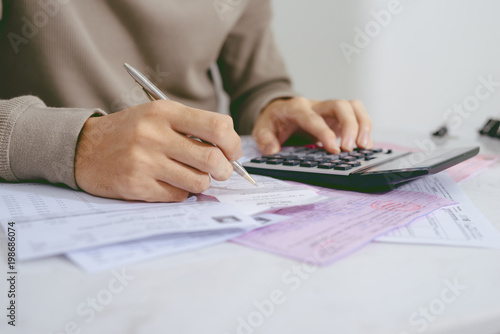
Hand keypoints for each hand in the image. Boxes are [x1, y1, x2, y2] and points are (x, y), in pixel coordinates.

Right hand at [75, 100, 241, 201]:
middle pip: (213, 159)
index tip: (231, 152)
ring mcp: (144, 161)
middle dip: (225, 170)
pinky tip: (167, 182)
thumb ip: (193, 128)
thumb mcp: (157, 116)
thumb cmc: (129, 132)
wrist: (84, 148)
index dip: (232, 143)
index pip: (218, 126)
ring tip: (189, 175)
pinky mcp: (137, 185)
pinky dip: (180, 192)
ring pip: (199, 182)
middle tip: (220, 171)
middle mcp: (155, 135)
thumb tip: (230, 152)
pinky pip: (178, 195)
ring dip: (201, 182)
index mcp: (164, 112)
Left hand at [252, 97, 372, 154]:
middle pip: (341, 105)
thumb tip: (273, 150)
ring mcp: (329, 110)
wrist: (279, 111)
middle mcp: (316, 105)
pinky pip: (357, 116)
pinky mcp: (338, 117)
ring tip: (364, 146)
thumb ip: (264, 140)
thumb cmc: (274, 121)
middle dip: (350, 126)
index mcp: (297, 108)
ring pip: (353, 107)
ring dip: (363, 125)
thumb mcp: (261, 129)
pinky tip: (365, 145)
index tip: (334, 150)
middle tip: (350, 148)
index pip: (314, 117)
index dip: (326, 133)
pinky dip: (365, 129)